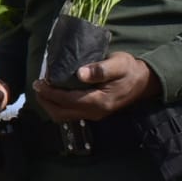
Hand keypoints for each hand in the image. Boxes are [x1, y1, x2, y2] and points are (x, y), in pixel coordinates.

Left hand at [33, 52, 160, 121]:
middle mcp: (94, 112)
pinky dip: (59, 106)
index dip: (50, 93)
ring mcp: (94, 115)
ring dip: (50, 105)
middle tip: (36, 86)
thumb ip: (100, 69)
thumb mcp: (118, 64)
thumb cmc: (130, 70)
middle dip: (45, 101)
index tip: (38, 82)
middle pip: (61, 113)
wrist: (145, 82)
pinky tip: (55, 94)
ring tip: (42, 90)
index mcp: (98, 101)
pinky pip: (70, 114)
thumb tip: (80, 73)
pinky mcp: (94, 113)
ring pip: (64, 116)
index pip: (66, 100)